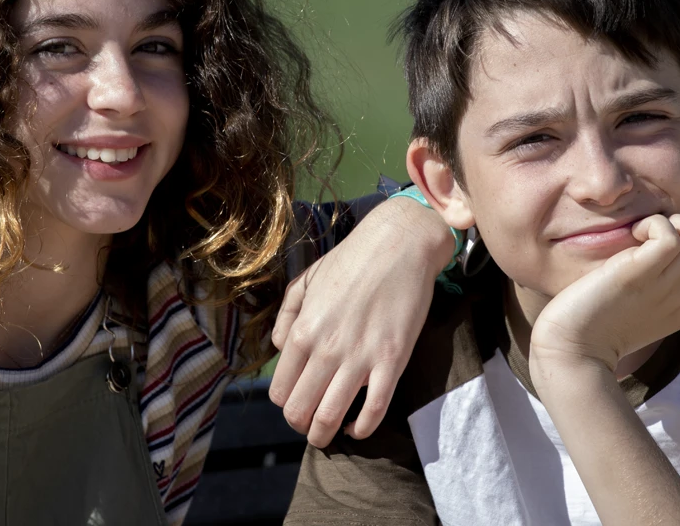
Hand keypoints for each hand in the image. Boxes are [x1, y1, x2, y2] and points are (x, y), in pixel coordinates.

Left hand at [269, 196, 452, 446]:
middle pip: (300, 410)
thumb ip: (286, 315)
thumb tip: (280, 348)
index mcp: (302, 331)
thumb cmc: (352, 260)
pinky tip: (356, 428)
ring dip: (324, 435)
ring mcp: (359, 358)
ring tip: (327, 435)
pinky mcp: (392, 361)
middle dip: (301, 424)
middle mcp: (325, 349)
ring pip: (330, 418)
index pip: (280, 390)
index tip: (296, 401)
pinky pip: (374, 411)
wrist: (399, 245)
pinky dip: (361, 429)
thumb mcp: (306, 280)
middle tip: (309, 424)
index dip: (286, 403)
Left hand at [530, 214, 679, 375]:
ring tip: (644, 235)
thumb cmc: (596, 325)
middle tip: (658, 235)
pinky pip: (669, 237)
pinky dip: (654, 225)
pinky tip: (632, 235)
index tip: (672, 244)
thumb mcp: (645, 308)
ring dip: (676, 222)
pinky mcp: (637, 275)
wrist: (571, 351)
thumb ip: (664, 287)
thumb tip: (667, 248)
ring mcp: (664, 287)